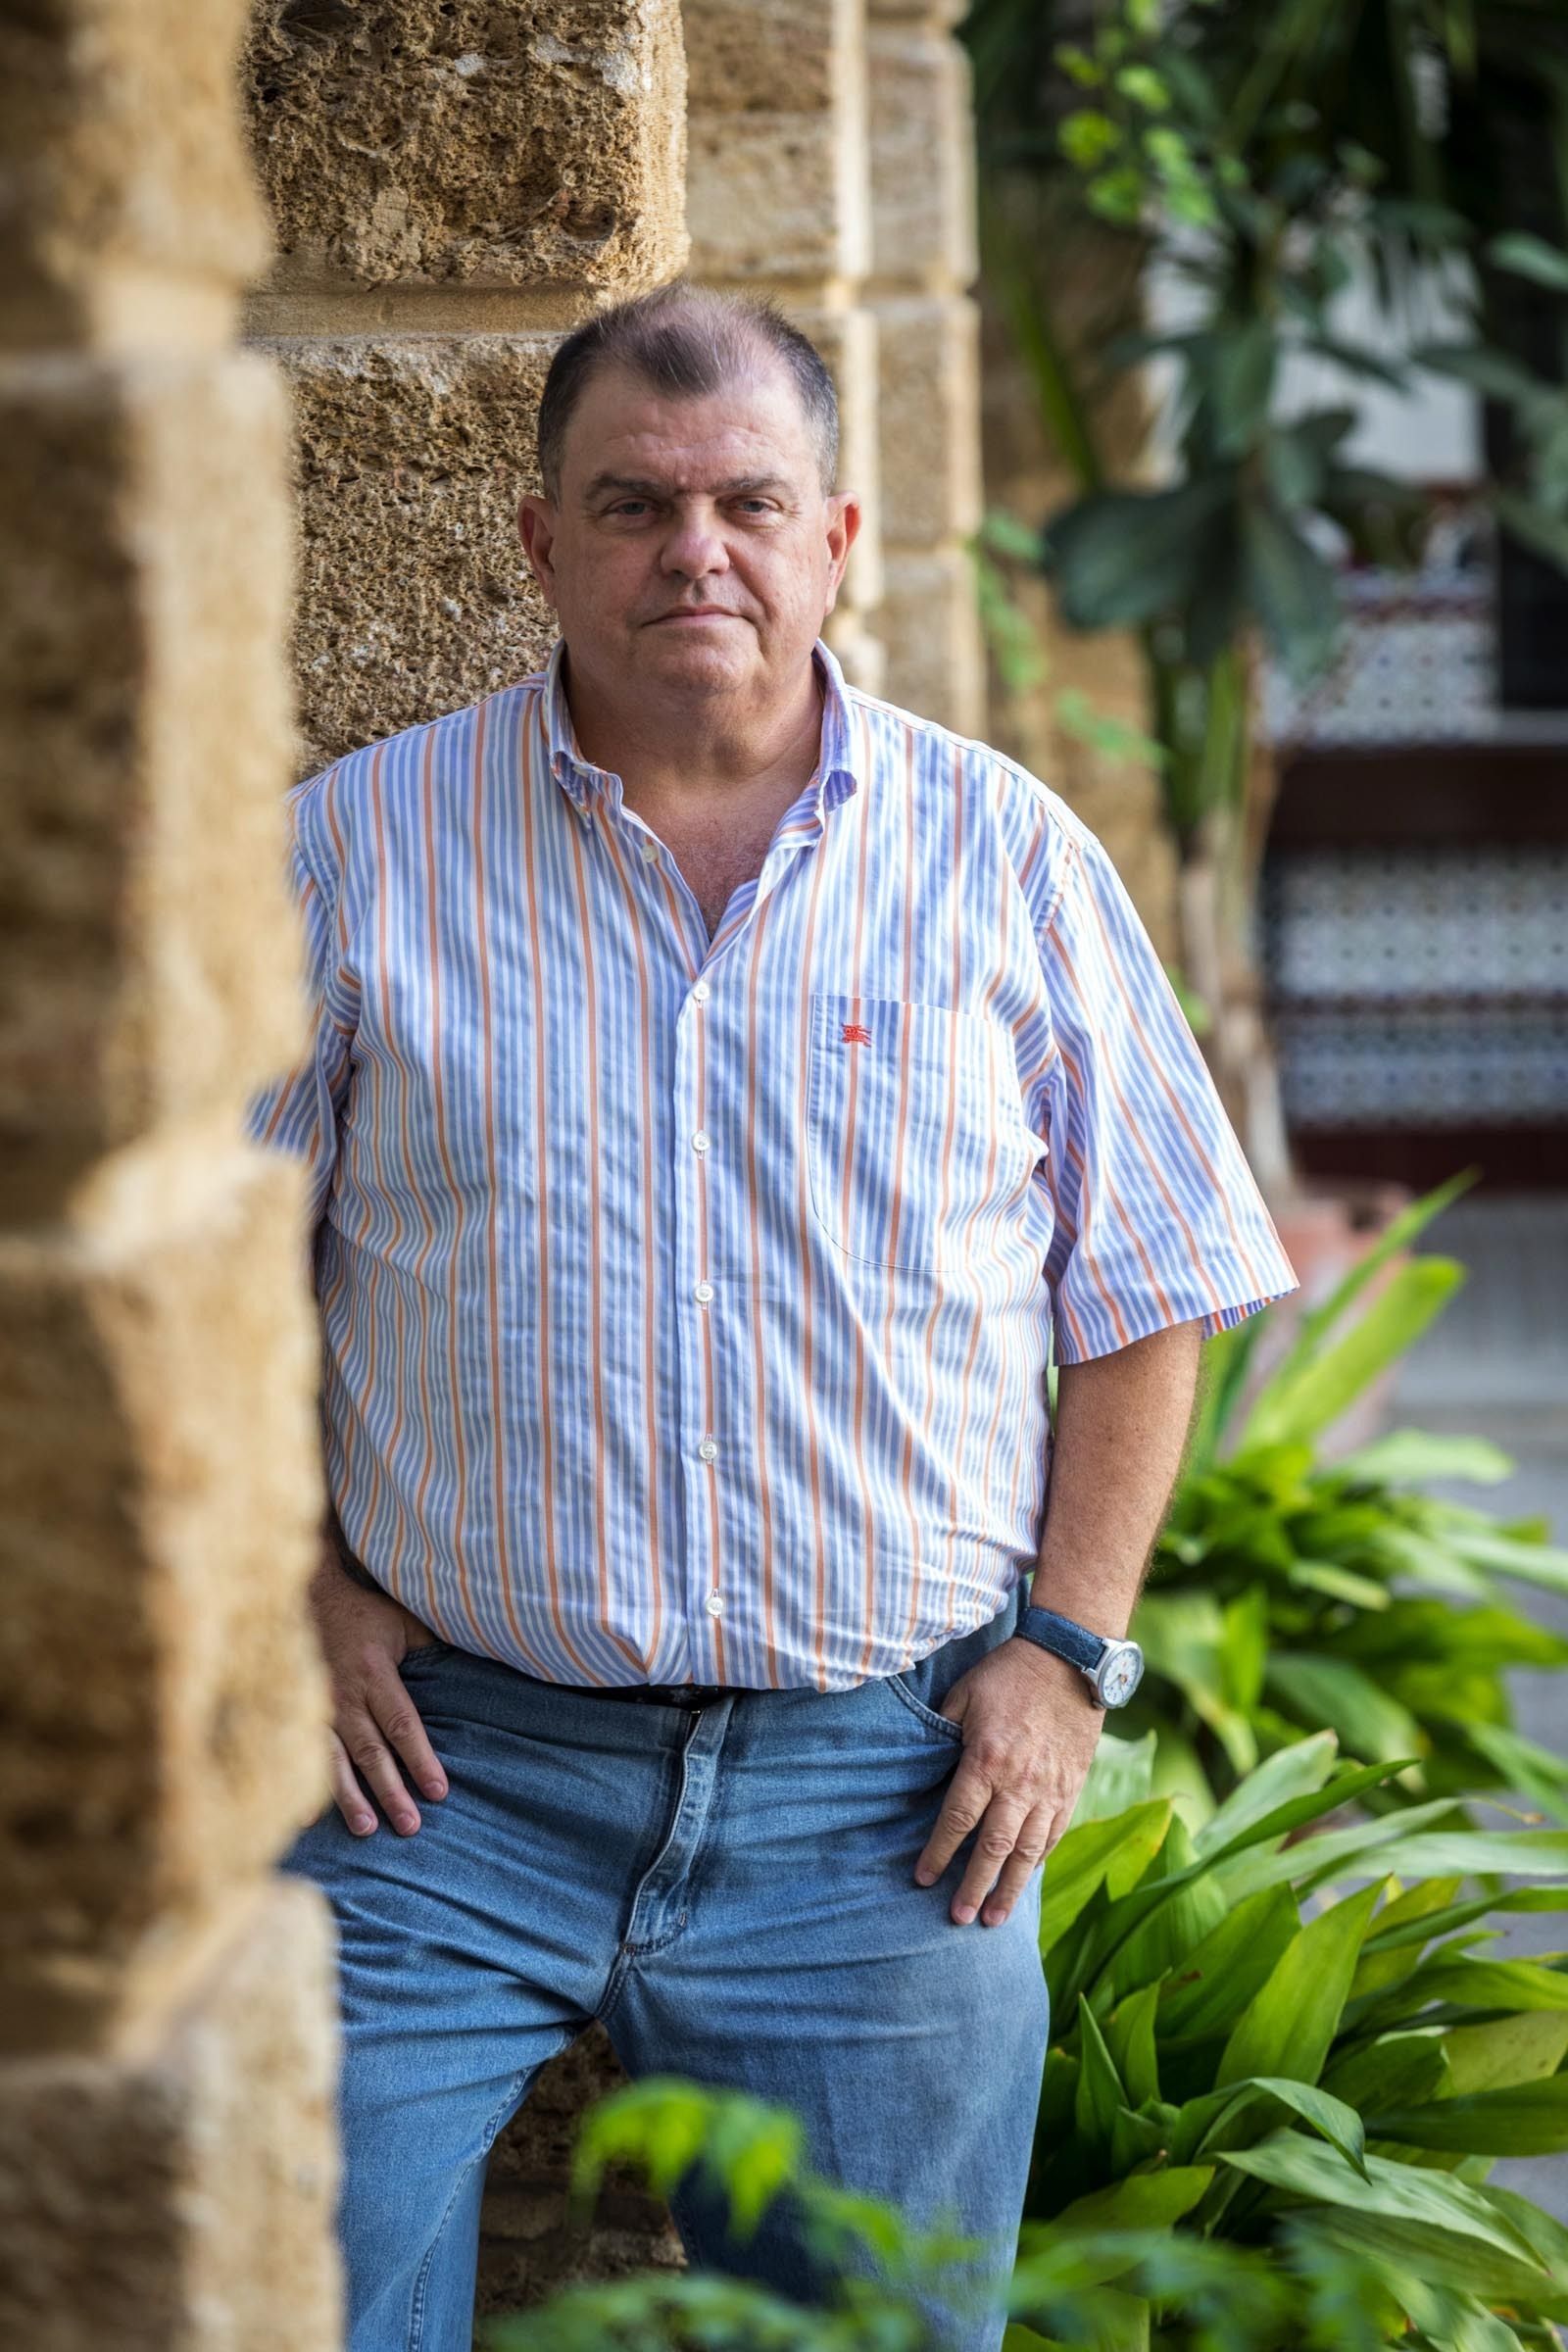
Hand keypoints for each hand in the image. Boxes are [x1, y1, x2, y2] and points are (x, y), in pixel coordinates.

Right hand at [307, 1544, 449, 1837]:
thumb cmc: (366, 1614)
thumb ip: (432, 1647)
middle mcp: (343, 1694)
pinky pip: (303, 1756)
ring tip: (367, 1830)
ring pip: (335, 1760)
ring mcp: (316, 1707)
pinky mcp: (298, 1715)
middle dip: (390, 1790)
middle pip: (370, 1751)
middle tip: (409, 1826)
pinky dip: (307, 1788)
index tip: (438, 1790)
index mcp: (374, 1671)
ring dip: (351, 1798)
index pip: (401, 1722)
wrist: (309, 1598)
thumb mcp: (403, 1622)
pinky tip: (308, 1820)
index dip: (420, 1758)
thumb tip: (474, 1667)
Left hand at [913, 1639, 1102, 1927]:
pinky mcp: (1071, 1788)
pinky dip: (1038, 1861)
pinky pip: (1053, 1834)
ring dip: (1009, 1888)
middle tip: (958, 1918)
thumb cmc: (1008, 1673)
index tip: (923, 1879)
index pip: (957, 1819)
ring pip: (1027, 1851)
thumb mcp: (964, 1694)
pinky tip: (1024, 1879)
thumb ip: (944, 1730)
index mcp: (986, 1760)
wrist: (1068, 1660)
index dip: (938, 1853)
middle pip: (993, 1847)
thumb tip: (927, 1759)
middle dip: (974, 1886)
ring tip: (994, 1918)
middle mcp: (1019, 1783)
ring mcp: (1049, 1789)